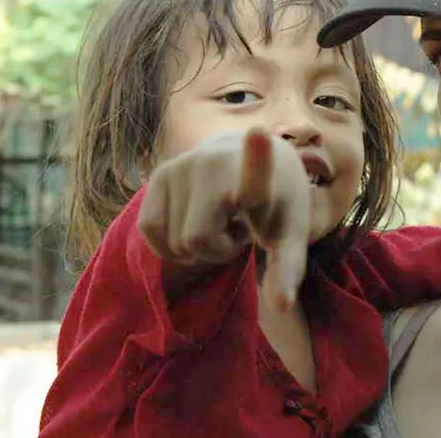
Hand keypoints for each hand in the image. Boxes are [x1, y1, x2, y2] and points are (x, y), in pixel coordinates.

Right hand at [138, 129, 311, 312]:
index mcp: (259, 178)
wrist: (258, 156)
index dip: (256, 157)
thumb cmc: (277, 205)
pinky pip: (150, 231)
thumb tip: (281, 307)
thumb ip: (287, 270)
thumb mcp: (289, 237)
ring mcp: (181, 166)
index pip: (255, 174)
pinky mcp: (158, 174)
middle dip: (217, 248)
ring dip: (197, 245)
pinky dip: (172, 242)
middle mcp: (214, 163)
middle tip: (239, 228)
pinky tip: (196, 222)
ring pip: (175, 242)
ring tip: (221, 218)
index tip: (259, 133)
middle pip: (196, 242)